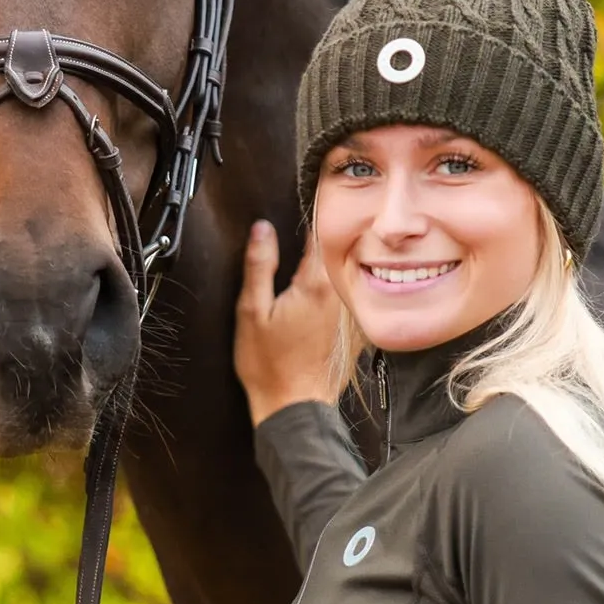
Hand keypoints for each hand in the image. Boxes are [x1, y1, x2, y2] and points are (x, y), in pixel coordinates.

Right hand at [233, 220, 341, 427]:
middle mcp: (339, 295)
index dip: (310, 213)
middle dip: (320, 233)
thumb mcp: (251, 312)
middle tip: (309, 210)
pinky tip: (317, 291)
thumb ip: (259, 266)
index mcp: (315, 284)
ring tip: (311, 247)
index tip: (304, 196)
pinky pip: (344, 297)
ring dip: (330, 258)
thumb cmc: (268, 365)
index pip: (318, 233)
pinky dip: (336, 286)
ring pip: (340, 273)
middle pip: (333, 251)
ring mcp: (348, 314)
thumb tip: (262, 228)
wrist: (295, 408)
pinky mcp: (351, 331)